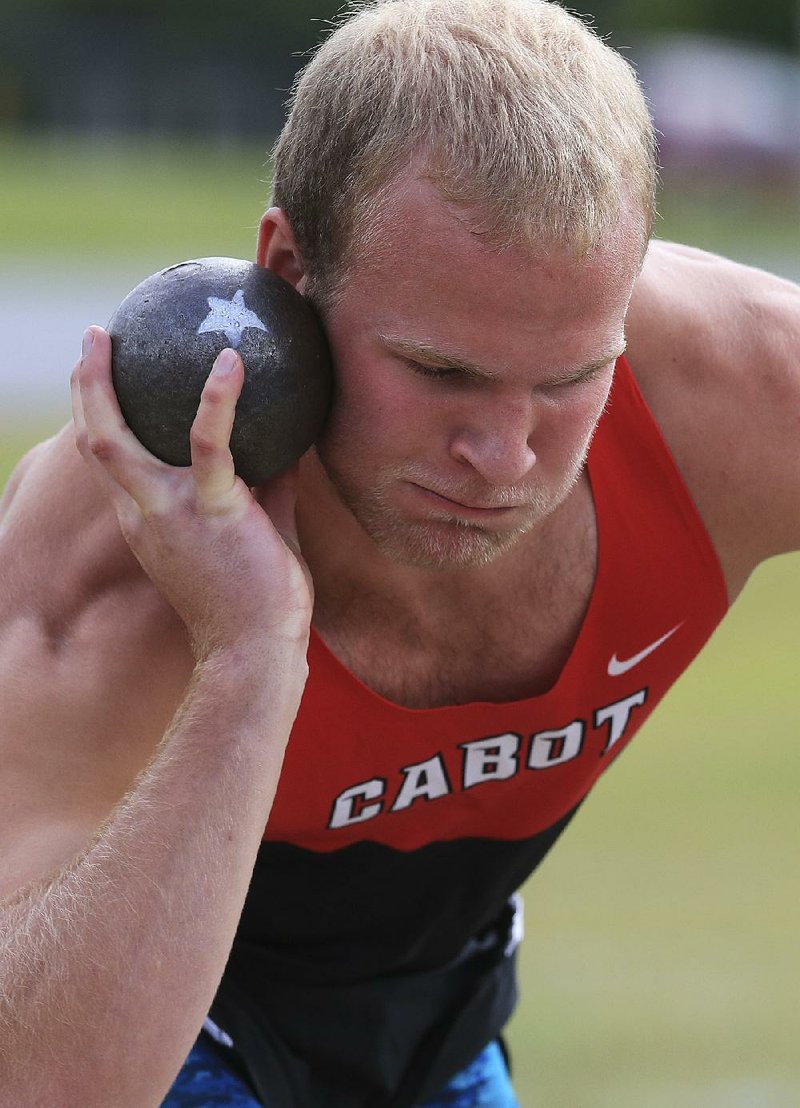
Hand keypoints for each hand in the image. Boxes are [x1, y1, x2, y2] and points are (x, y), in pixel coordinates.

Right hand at [71, 326, 312, 659]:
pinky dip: (218, 399)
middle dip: (85, 386)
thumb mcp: (259, 533)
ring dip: (102, 385)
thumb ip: (269, 488)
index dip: (100, 417)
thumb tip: (293, 446)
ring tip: (120, 335)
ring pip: (114, 439)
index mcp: (148, 521)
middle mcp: (145, 513)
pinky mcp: (214, 512)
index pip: (113, 462)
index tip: (104, 378)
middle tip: (95, 338)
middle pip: (95, 441)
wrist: (255, 653)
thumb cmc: (258, 602)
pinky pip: (212, 444)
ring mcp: (171, 512)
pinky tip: (231, 360)